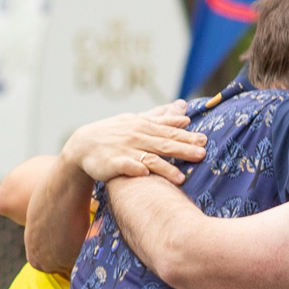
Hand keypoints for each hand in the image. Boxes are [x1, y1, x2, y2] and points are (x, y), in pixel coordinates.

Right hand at [62, 102, 207, 183]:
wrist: (83, 145)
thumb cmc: (114, 133)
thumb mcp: (136, 121)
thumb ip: (161, 117)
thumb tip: (184, 110)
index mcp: (143, 126)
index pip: (169, 132)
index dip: (187, 136)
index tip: (204, 140)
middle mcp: (136, 137)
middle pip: (163, 144)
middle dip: (183, 149)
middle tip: (202, 154)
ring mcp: (124, 150)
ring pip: (148, 158)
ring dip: (164, 168)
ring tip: (181, 178)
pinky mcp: (112, 164)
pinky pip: (125, 167)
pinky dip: (135, 169)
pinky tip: (145, 174)